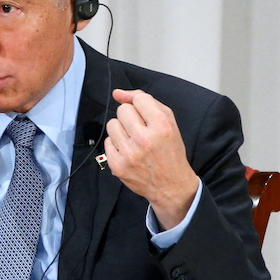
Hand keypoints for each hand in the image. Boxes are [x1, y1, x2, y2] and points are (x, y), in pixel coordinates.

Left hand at [103, 89, 197, 229]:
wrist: (171, 185)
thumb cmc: (170, 152)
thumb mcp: (169, 123)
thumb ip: (147, 102)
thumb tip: (118, 93)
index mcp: (162, 126)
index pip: (139, 99)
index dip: (141, 105)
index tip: (144, 114)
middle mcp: (145, 139)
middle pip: (123, 110)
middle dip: (130, 117)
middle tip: (140, 129)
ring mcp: (129, 154)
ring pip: (112, 124)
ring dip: (121, 129)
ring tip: (133, 140)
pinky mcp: (118, 165)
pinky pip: (108, 141)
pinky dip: (117, 144)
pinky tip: (128, 151)